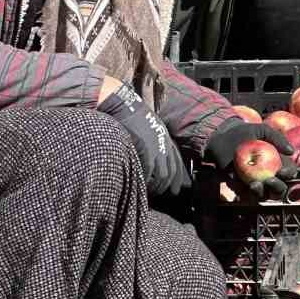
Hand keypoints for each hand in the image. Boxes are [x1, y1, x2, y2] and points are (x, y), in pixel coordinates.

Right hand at [98, 82, 190, 198]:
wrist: (122, 103)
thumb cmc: (130, 115)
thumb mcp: (148, 127)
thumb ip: (152, 142)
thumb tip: (150, 158)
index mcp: (165, 139)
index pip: (177, 164)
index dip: (177, 178)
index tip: (175, 189)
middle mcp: (164, 144)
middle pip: (171, 172)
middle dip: (168, 185)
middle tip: (164, 194)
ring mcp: (156, 147)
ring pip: (162, 175)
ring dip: (157, 186)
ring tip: (150, 193)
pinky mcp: (145, 149)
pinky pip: (149, 170)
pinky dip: (146, 180)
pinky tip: (141, 186)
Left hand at [204, 119, 297, 199]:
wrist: (222, 137)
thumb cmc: (245, 132)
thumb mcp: (262, 130)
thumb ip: (278, 138)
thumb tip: (291, 151)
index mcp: (278, 162)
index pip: (289, 172)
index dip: (289, 173)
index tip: (282, 171)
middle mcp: (269, 174)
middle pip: (279, 188)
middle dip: (277, 187)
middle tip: (270, 180)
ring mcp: (255, 181)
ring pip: (264, 195)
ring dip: (262, 192)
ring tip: (255, 184)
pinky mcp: (240, 186)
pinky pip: (247, 195)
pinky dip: (247, 193)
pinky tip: (245, 186)